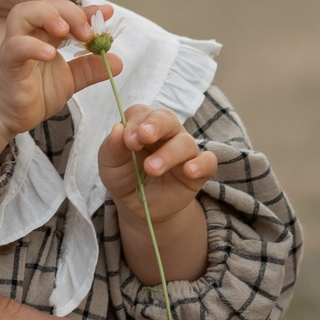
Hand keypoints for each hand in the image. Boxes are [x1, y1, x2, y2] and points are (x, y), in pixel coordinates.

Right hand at [0, 0, 118, 134]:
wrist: (4, 116)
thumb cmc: (31, 93)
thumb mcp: (69, 81)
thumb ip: (89, 69)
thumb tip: (117, 61)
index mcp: (44, 35)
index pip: (65, 12)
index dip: (86, 10)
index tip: (106, 13)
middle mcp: (28, 34)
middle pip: (45, 4)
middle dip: (70, 12)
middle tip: (87, 33)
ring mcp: (15, 45)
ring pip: (23, 12)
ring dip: (48, 16)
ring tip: (66, 33)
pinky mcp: (7, 63)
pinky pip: (16, 46)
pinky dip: (33, 46)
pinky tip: (51, 54)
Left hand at [97, 103, 215, 215]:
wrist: (139, 206)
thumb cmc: (124, 177)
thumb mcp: (110, 164)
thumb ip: (113, 148)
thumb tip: (118, 129)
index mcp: (142, 125)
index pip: (141, 113)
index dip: (135, 123)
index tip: (128, 140)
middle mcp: (166, 133)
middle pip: (167, 119)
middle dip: (156, 125)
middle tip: (144, 136)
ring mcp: (184, 150)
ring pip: (185, 142)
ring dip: (169, 154)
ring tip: (152, 169)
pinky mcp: (198, 170)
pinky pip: (208, 161)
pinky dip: (201, 164)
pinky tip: (189, 171)